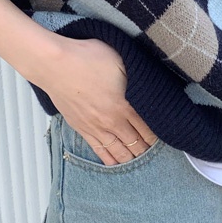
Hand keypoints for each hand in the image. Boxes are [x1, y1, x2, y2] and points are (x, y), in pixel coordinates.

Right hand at [32, 37, 157, 165]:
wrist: (55, 64)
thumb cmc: (86, 57)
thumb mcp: (120, 61)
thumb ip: (136, 76)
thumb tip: (149, 84)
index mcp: (124, 105)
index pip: (147, 128)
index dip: (158, 136)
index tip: (167, 138)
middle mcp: (111, 121)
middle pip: (135, 144)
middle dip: (148, 150)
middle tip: (158, 155)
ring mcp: (95, 127)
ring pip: (118, 151)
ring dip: (131, 158)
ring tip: (142, 163)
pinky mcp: (81, 128)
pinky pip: (99, 150)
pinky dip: (110, 159)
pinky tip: (117, 165)